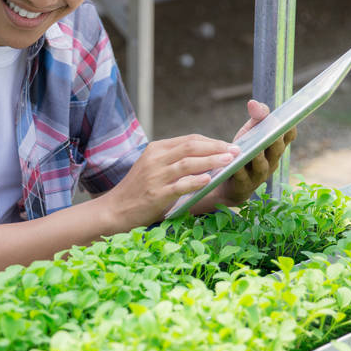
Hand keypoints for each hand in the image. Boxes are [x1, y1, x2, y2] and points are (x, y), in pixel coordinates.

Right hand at [106, 134, 241, 229]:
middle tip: (236, 150)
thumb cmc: (137, 192)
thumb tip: (206, 159)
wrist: (114, 210)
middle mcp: (155, 159)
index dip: (212, 141)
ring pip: (188, 163)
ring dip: (211, 161)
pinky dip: (196, 181)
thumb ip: (174, 162)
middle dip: (217, 147)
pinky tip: (210, 180)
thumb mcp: (153, 168)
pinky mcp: (155, 194)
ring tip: (230, 161)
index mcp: (156, 149)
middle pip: (191, 147)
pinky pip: (179, 185)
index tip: (229, 145)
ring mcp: (154, 176)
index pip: (189, 140)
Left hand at [197, 100, 296, 210]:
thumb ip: (256, 117)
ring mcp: (259, 174)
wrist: (227, 180)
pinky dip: (239, 169)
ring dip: (259, 156)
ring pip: (262, 164)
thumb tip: (253, 103)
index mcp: (276, 146)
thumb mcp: (250, 131)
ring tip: (255, 149)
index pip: (289, 135)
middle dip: (275, 139)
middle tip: (273, 129)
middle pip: (277, 148)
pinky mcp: (244, 184)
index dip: (289, 127)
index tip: (288, 118)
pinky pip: (243, 176)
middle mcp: (272, 160)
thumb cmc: (244, 151)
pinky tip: (234, 163)